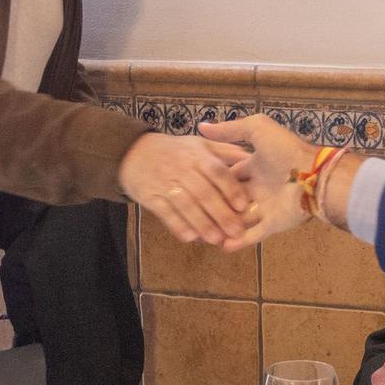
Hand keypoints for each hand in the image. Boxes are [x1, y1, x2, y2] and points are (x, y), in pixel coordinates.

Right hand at [120, 132, 252, 243]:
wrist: (134, 152)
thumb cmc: (175, 150)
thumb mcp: (200, 144)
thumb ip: (225, 150)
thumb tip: (250, 158)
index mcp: (198, 156)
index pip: (217, 172)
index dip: (230, 189)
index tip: (243, 205)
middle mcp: (182, 169)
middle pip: (204, 192)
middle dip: (221, 213)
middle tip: (237, 232)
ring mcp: (165, 183)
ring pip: (186, 205)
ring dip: (202, 223)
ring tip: (216, 240)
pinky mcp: (150, 197)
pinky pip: (165, 213)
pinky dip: (177, 225)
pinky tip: (190, 237)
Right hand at [195, 114, 321, 247]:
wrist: (312, 174)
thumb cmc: (285, 150)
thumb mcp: (257, 129)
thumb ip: (230, 129)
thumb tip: (202, 125)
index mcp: (255, 166)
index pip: (228, 176)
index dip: (211, 181)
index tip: (191, 186)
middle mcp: (259, 187)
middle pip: (230, 199)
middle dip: (214, 205)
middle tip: (192, 213)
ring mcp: (266, 207)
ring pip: (238, 220)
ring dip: (222, 226)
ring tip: (199, 235)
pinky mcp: (273, 224)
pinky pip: (252, 236)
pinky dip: (238, 242)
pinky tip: (220, 246)